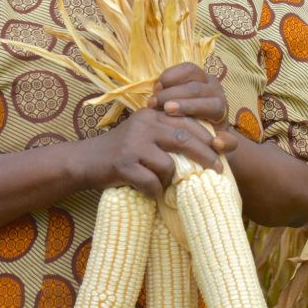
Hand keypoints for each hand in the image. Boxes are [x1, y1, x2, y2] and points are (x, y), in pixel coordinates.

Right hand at [82, 108, 223, 200]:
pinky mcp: (123, 164)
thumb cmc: (122, 151)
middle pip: (183, 139)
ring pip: (168, 164)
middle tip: (218, 169)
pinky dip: (153, 191)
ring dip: (170, 179)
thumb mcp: (146, 134)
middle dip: (205, 155)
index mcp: (151, 115)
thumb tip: (211, 144)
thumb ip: (169, 133)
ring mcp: (133, 144)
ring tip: (163, 184)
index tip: (222, 149)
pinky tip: (149, 192)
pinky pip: (151, 182)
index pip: (186, 121)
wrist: (85, 161)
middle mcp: (143, 125)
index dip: (207, 136)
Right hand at [148, 62, 239, 155]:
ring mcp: (205, 79)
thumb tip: (218, 142)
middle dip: (173, 95)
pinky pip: (182, 67)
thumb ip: (223, 146)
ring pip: (190, 73)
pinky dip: (168, 75)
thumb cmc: (205, 138)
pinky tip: (156, 87)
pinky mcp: (194, 72)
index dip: (189, 106)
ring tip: (153, 95)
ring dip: (169, 83)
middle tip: (153, 104)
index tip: (168, 111)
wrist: (202, 123)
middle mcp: (216, 90)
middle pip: (196, 88)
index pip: (210, 104)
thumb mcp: (216, 146)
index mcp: (221, 109)